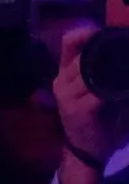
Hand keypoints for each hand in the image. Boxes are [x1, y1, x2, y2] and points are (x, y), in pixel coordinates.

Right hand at [55, 27, 127, 171]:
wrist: (86, 151)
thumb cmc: (96, 120)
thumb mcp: (96, 91)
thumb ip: (102, 73)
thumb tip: (125, 52)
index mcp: (65, 75)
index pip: (68, 44)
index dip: (83, 33)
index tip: (102, 32)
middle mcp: (61, 82)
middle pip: (81, 56)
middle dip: (104, 53)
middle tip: (125, 52)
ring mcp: (67, 96)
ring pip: (88, 72)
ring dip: (109, 71)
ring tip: (122, 75)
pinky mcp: (77, 110)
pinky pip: (97, 92)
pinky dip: (113, 90)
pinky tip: (121, 92)